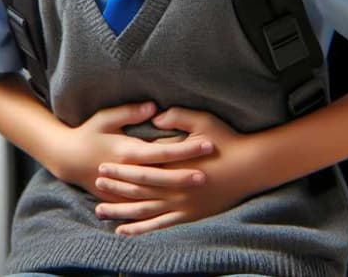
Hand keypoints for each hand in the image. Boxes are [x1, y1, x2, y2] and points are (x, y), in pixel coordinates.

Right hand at [45, 101, 212, 202]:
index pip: (162, 150)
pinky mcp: (119, 198)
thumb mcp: (106, 117)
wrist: (67, 159)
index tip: (207, 144)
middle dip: (186, 174)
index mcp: (127, 150)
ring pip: (154, 193)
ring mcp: (122, 188)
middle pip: (162, 174)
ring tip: (200, 188)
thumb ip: (130, 112)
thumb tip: (154, 107)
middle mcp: (127, 171)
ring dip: (176, 191)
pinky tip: (177, 207)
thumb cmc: (89, 133)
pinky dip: (158, 207)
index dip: (186, 148)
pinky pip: (141, 206)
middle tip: (208, 174)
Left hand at [93, 107, 251, 234]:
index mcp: (174, 164)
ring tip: (100, 210)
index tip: (103, 166)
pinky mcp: (188, 215)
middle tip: (97, 183)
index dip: (121, 168)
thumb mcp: (203, 121)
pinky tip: (124, 231)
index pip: (140, 167)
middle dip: (115, 186)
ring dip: (120, 210)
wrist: (251, 166)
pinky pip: (159, 225)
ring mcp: (181, 204)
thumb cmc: (227, 141)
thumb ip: (177, 117)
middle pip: (137, 188)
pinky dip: (140, 229)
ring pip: (143, 210)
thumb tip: (155, 117)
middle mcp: (174, 186)